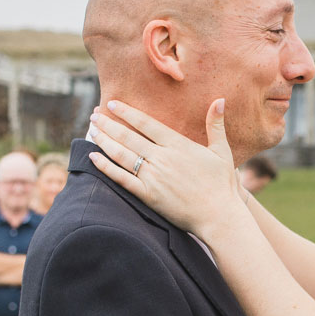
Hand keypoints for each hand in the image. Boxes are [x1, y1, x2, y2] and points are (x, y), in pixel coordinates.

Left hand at [87, 99, 247, 238]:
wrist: (219, 216)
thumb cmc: (223, 185)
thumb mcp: (222, 151)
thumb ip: (216, 125)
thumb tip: (220, 99)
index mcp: (178, 145)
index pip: (146, 123)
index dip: (127, 112)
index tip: (112, 104)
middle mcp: (162, 158)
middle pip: (128, 137)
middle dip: (109, 124)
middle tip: (94, 114)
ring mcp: (153, 177)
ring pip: (121, 155)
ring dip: (103, 141)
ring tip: (92, 130)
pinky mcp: (148, 195)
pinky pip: (121, 179)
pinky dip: (105, 167)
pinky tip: (93, 158)